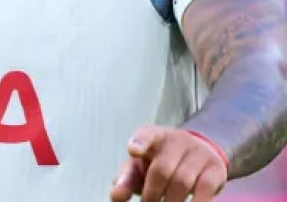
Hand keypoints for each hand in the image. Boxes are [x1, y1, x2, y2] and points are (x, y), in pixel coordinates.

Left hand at [110, 126, 227, 201]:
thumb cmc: (161, 161)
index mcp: (154, 136)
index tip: (133, 151)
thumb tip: (115, 196)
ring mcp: (197, 152)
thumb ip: (127, 179)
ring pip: (182, 181)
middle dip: (151, 195)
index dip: (140, 142)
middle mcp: (176, 139)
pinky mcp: (215, 168)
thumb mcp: (142, 166)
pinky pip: (205, 188)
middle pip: (161, 169)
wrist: (200, 152)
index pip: (146, 134)